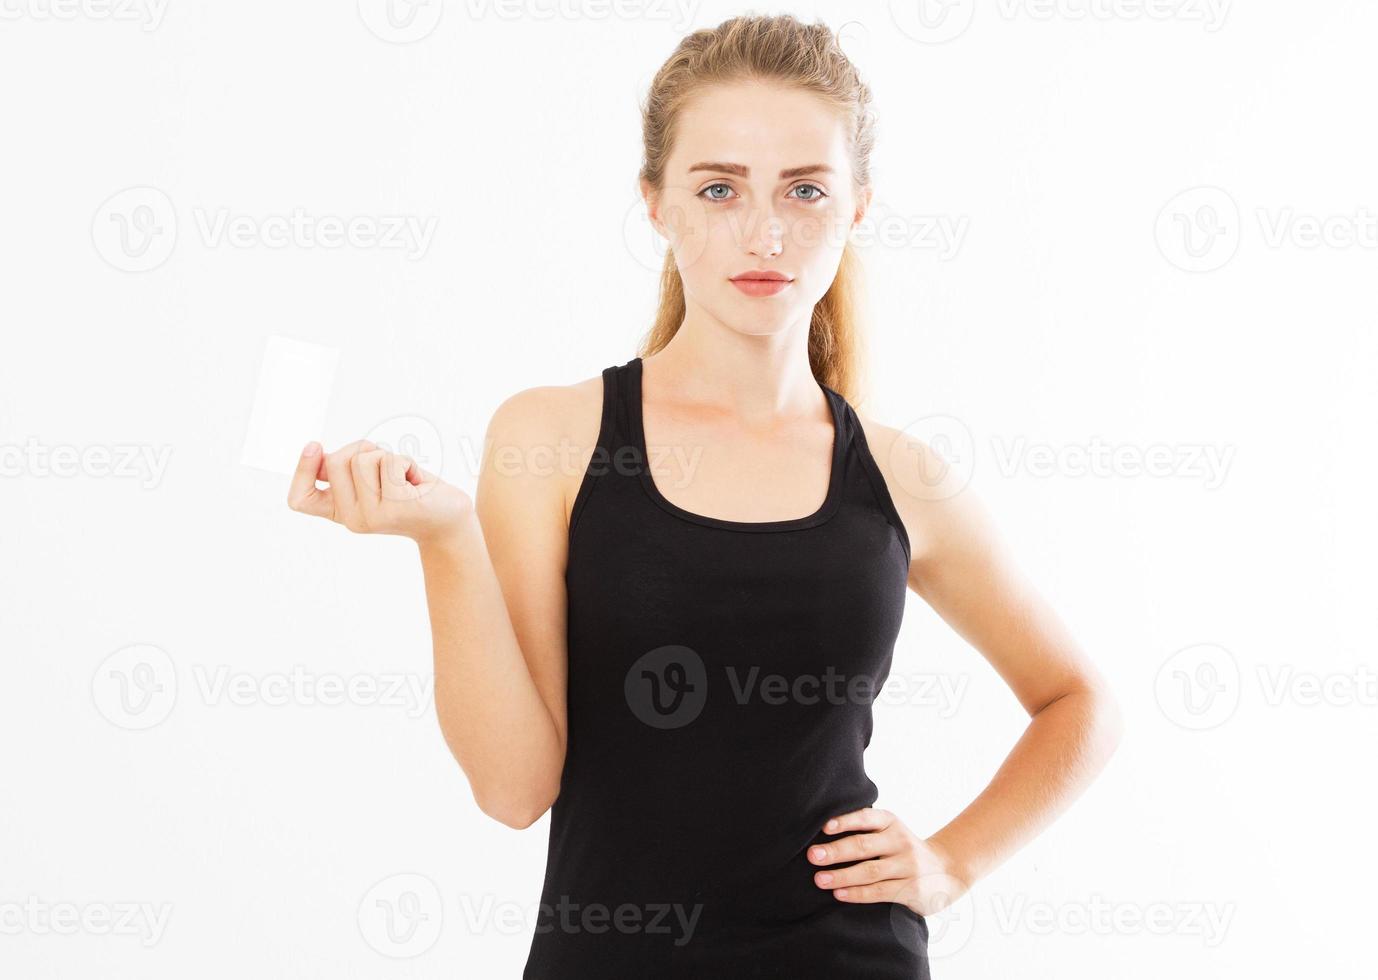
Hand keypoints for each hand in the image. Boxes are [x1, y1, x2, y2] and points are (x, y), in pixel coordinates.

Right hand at [286, 439, 471, 546]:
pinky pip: (390, 462)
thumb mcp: (372, 481)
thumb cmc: (410, 493)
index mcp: (342, 512)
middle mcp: (353, 519)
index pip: (301, 499)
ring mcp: (373, 516)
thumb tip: (317, 452)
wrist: (449, 518)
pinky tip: (417, 482)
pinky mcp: (396, 507)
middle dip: (363, 449)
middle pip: (337, 461)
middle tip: (387, 465)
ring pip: (364, 458)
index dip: (301, 470)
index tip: (315, 446)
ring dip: (388, 456)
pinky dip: (407, 462)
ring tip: (404, 477)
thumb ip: (346, 470)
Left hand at [808, 807, 970, 916]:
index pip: (866, 818)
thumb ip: (864, 831)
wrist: (946, 870)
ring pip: (870, 871)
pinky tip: (839, 894)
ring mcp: (908, 865)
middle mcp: (900, 840)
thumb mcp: (890, 832)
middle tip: (813, 856)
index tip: (824, 827)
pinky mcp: (911, 888)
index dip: (845, 821)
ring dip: (842, 875)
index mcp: (890, 822)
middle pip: (863, 845)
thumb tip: (821, 837)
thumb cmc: (902, 850)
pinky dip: (857, 893)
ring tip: (820, 879)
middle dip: (836, 851)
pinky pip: (880, 892)